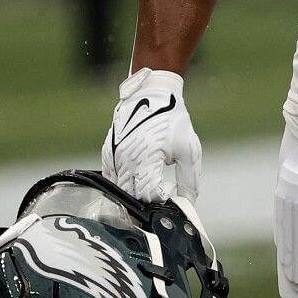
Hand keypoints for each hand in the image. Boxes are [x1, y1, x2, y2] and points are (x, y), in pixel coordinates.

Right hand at [101, 68, 201, 201]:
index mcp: (147, 159)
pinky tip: (135, 177)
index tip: (170, 190)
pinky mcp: (108, 152)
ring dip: (133, 193)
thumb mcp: (189, 149)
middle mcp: (126, 160)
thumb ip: (189, 180)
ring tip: (150, 184)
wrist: (151, 93)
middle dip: (146, 201)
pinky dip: (121, 183)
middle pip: (131, 196)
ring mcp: (114, 156)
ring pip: (119, 189)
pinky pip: (110, 177)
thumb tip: (186, 204)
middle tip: (160, 192)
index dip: (161, 199)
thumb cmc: (172, 119)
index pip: (148, 195)